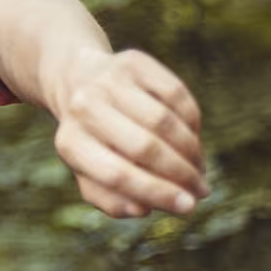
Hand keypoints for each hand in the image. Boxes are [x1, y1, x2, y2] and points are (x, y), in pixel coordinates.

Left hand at [50, 48, 209, 217]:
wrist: (78, 81)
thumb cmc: (92, 140)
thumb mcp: (90, 173)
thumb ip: (112, 200)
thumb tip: (143, 209)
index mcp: (69, 143)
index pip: (116, 175)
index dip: (157, 193)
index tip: (188, 207)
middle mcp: (84, 108)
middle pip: (144, 147)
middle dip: (181, 174)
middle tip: (201, 190)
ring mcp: (108, 81)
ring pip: (164, 121)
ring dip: (191, 151)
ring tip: (199, 169)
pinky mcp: (133, 61)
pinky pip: (176, 94)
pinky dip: (192, 121)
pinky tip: (192, 138)